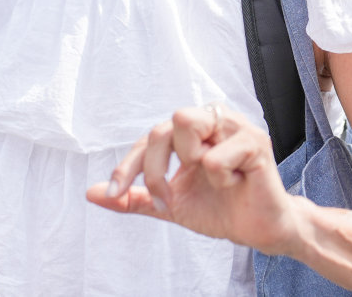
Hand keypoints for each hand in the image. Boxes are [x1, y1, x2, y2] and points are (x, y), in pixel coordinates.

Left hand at [87, 104, 304, 256]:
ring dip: (189, 162)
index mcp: (192, 131)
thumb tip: (91, 193)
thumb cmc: (220, 210)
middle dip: (154, 169)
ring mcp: (234, 126)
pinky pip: (215, 155)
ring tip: (210, 178)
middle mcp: (211, 119)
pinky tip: (236, 182)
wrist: (259, 231)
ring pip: (186, 122)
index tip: (115, 192)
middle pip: (162, 125)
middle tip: (166, 199)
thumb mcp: (170, 205)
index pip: (149, 137)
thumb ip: (134, 198)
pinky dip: (220, 177)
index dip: (128, 165)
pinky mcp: (255, 141)